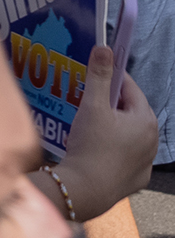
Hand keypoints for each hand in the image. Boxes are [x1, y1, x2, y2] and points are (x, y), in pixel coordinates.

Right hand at [55, 42, 158, 217]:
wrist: (86, 189)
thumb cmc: (91, 145)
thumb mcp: (92, 105)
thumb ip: (99, 76)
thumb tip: (105, 48)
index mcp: (145, 119)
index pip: (130, 87)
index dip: (110, 78)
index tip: (93, 74)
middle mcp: (152, 140)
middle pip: (129, 111)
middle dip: (108, 103)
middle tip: (84, 101)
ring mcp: (146, 161)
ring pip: (127, 134)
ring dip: (110, 126)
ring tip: (85, 125)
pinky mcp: (136, 178)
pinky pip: (125, 155)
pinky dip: (112, 149)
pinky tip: (93, 150)